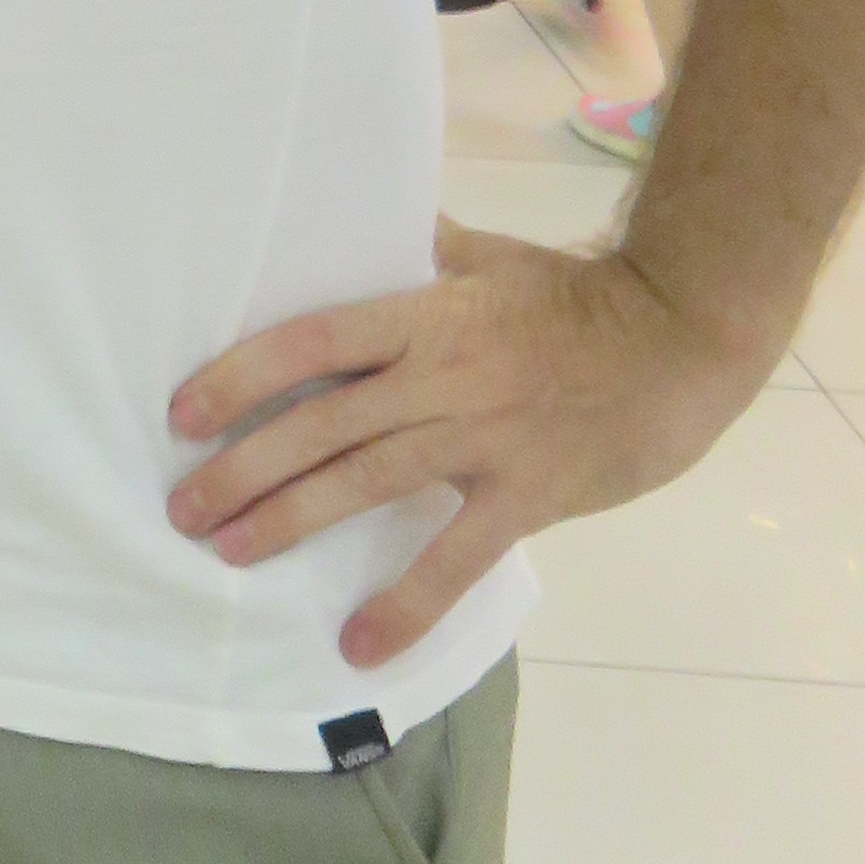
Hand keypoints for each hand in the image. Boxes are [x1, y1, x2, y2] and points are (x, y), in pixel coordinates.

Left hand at [166, 218, 771, 667]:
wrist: (682, 340)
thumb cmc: (580, 298)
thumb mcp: (491, 258)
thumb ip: (424, 250)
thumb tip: (371, 219)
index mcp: (423, 315)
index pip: (310, 340)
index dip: (241, 375)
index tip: (183, 412)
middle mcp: (439, 377)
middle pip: (320, 423)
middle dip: (243, 466)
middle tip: (182, 508)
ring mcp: (481, 438)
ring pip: (367, 483)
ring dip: (291, 520)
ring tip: (229, 553)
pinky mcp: (525, 494)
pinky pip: (456, 558)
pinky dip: (406, 602)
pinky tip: (358, 644)